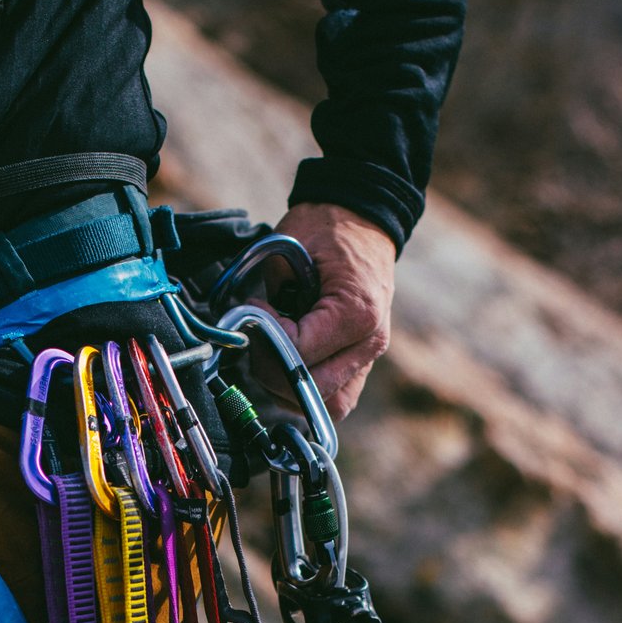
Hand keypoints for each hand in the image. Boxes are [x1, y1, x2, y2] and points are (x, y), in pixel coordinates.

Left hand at [272, 202, 396, 417]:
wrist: (361, 216)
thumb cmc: (325, 228)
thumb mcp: (289, 250)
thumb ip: (270, 298)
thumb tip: (250, 332)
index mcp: (357, 313)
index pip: (299, 354)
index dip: (266, 339)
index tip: (255, 311)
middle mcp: (370, 342)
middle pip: (313, 390)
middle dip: (273, 370)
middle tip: (258, 339)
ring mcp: (369, 356)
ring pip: (329, 405)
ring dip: (291, 389)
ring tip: (274, 353)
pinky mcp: (361, 362)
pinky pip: (336, 396)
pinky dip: (308, 390)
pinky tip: (288, 364)